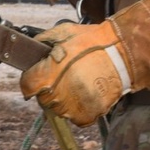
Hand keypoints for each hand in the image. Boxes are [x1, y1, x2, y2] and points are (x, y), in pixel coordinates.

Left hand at [20, 0, 149, 125]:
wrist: (122, 54)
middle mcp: (56, 96)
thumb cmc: (94, 42)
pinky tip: (87, 92)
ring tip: (79, 81)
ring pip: (58, 109)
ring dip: (64, 98)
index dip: (33, 78)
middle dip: (49, 87)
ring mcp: (72, 108)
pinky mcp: (87, 115)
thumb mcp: (63, 33)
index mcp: (47, 76)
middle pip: (42, 98)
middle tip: (65, 74)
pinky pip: (75, 117)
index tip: (41, 74)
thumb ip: (42, 42)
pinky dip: (78, 107)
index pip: (26, 86)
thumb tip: (31, 48)